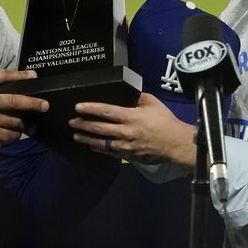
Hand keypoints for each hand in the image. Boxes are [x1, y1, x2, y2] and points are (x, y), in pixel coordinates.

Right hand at [0, 69, 48, 156]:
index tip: (34, 75)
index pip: (2, 76)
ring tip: (26, 125)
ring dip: (23, 124)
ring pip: (15, 122)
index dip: (20, 75)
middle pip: (13, 101)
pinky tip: (12, 134)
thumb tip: (21, 79)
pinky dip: (15, 135)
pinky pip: (11, 135)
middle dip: (32, 103)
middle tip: (45, 105)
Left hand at [69, 93, 195, 166]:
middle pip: (100, 128)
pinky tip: (91, 146)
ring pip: (102, 142)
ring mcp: (126, 145)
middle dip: (84, 124)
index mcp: (131, 116)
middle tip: (71, 122)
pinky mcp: (128, 155)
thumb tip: (128, 92)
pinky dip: (99, 148)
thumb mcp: (153, 103)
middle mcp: (126, 131)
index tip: (78, 107)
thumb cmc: (165, 121)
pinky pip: (110, 152)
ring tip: (76, 135)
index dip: (91, 108)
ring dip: (87, 138)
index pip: (106, 111)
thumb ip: (138, 97)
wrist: (175, 144)